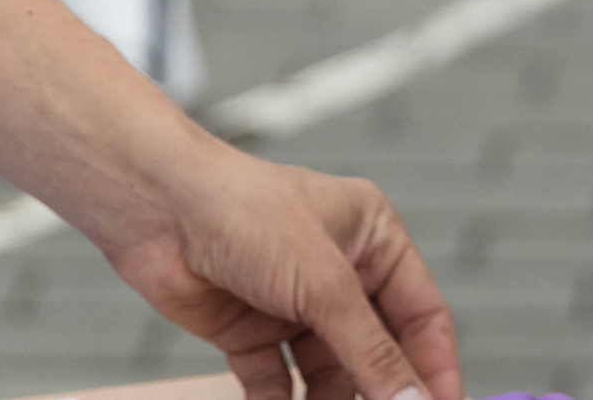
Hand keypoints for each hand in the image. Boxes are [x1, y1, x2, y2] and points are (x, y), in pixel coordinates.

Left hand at [101, 140, 461, 399]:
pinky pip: (280, 385)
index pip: (422, 315)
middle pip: (378, 351)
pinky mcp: (253, 332)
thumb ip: (371, 350)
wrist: (156, 212)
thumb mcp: (323, 283)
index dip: (436, 369)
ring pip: (330, 375)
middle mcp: (339, 272)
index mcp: (373, 239)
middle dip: (383, 393)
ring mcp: (295, 305)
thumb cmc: (244, 211)